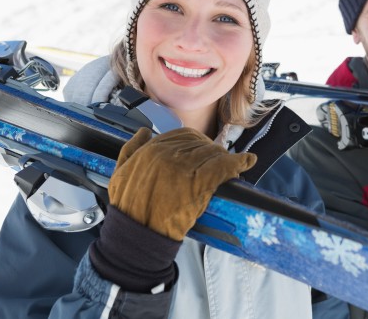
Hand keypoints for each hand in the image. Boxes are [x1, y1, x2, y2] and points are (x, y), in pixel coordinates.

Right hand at [110, 127, 256, 240]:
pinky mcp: (199, 183)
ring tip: (232, 166)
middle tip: (219, 162)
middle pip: (201, 143)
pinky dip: (239, 162)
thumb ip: (131, 149)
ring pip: (213, 153)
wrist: (137, 234)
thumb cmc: (129, 208)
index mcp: (152, 149)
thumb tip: (145, 131)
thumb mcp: (120, 173)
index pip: (183, 136)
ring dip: (224, 158)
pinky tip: (248, 161)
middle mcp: (168, 154)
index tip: (204, 152)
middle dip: (212, 151)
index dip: (197, 144)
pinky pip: (224, 166)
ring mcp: (184, 167)